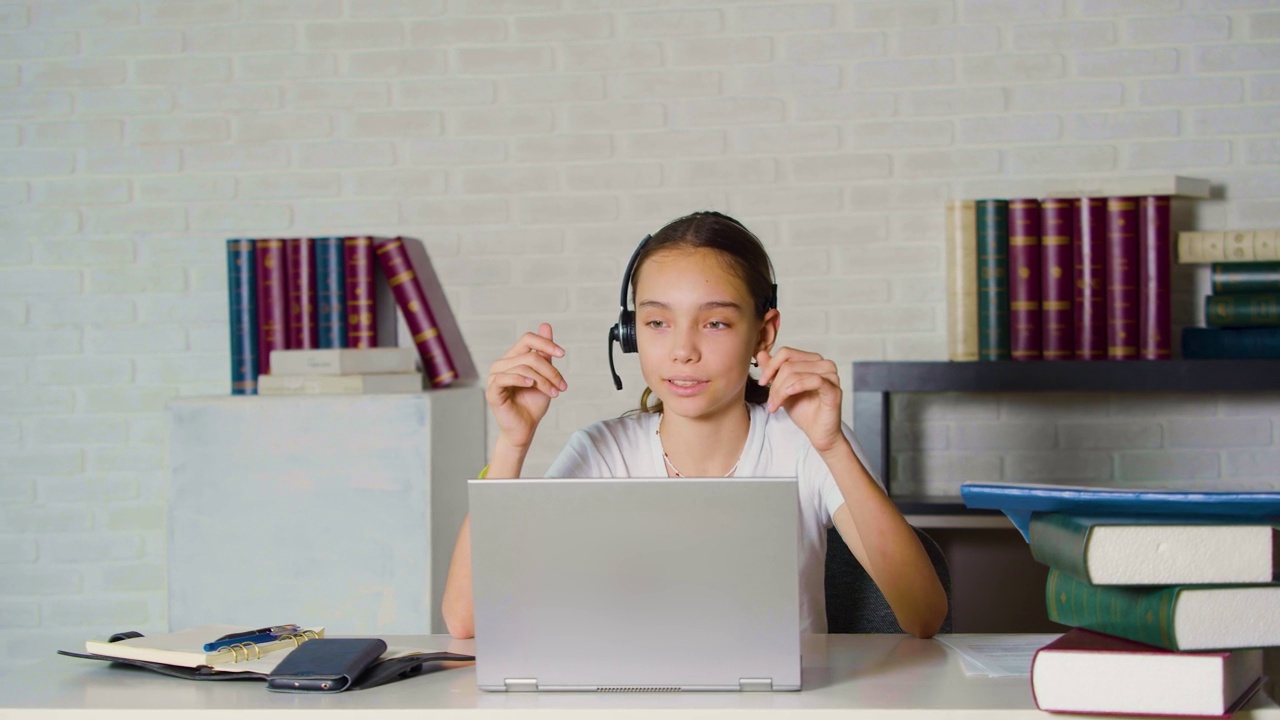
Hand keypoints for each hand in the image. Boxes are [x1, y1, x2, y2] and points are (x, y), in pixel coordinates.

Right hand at [486, 323, 565, 449]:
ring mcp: (495, 377)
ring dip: (543, 380)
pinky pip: (506, 378)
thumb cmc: (533, 403)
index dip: (546, 343)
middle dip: (550, 370)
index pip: (528, 339)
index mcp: (513, 358)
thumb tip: (545, 325)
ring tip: (554, 392)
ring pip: (522, 367)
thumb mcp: (544, 376)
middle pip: (529, 355)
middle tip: (562, 385)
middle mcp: (502, 364)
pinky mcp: (493, 391)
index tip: (562, 353)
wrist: (525, 428)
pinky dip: (521, 379)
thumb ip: (544, 353)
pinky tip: (531, 384)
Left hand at [756, 347, 842, 453]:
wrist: (817, 432)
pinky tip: (789, 395)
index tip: (762, 382)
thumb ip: (773, 371)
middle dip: (775, 385)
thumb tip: (761, 354)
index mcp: (812, 360)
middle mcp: (824, 364)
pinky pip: (815, 380)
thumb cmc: (803, 410)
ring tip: (775, 405)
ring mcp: (831, 376)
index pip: (786, 352)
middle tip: (770, 402)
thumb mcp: (782, 389)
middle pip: (788, 364)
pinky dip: (797, 386)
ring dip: (781, 390)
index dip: (770, 366)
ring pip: (797, 373)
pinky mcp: (834, 389)